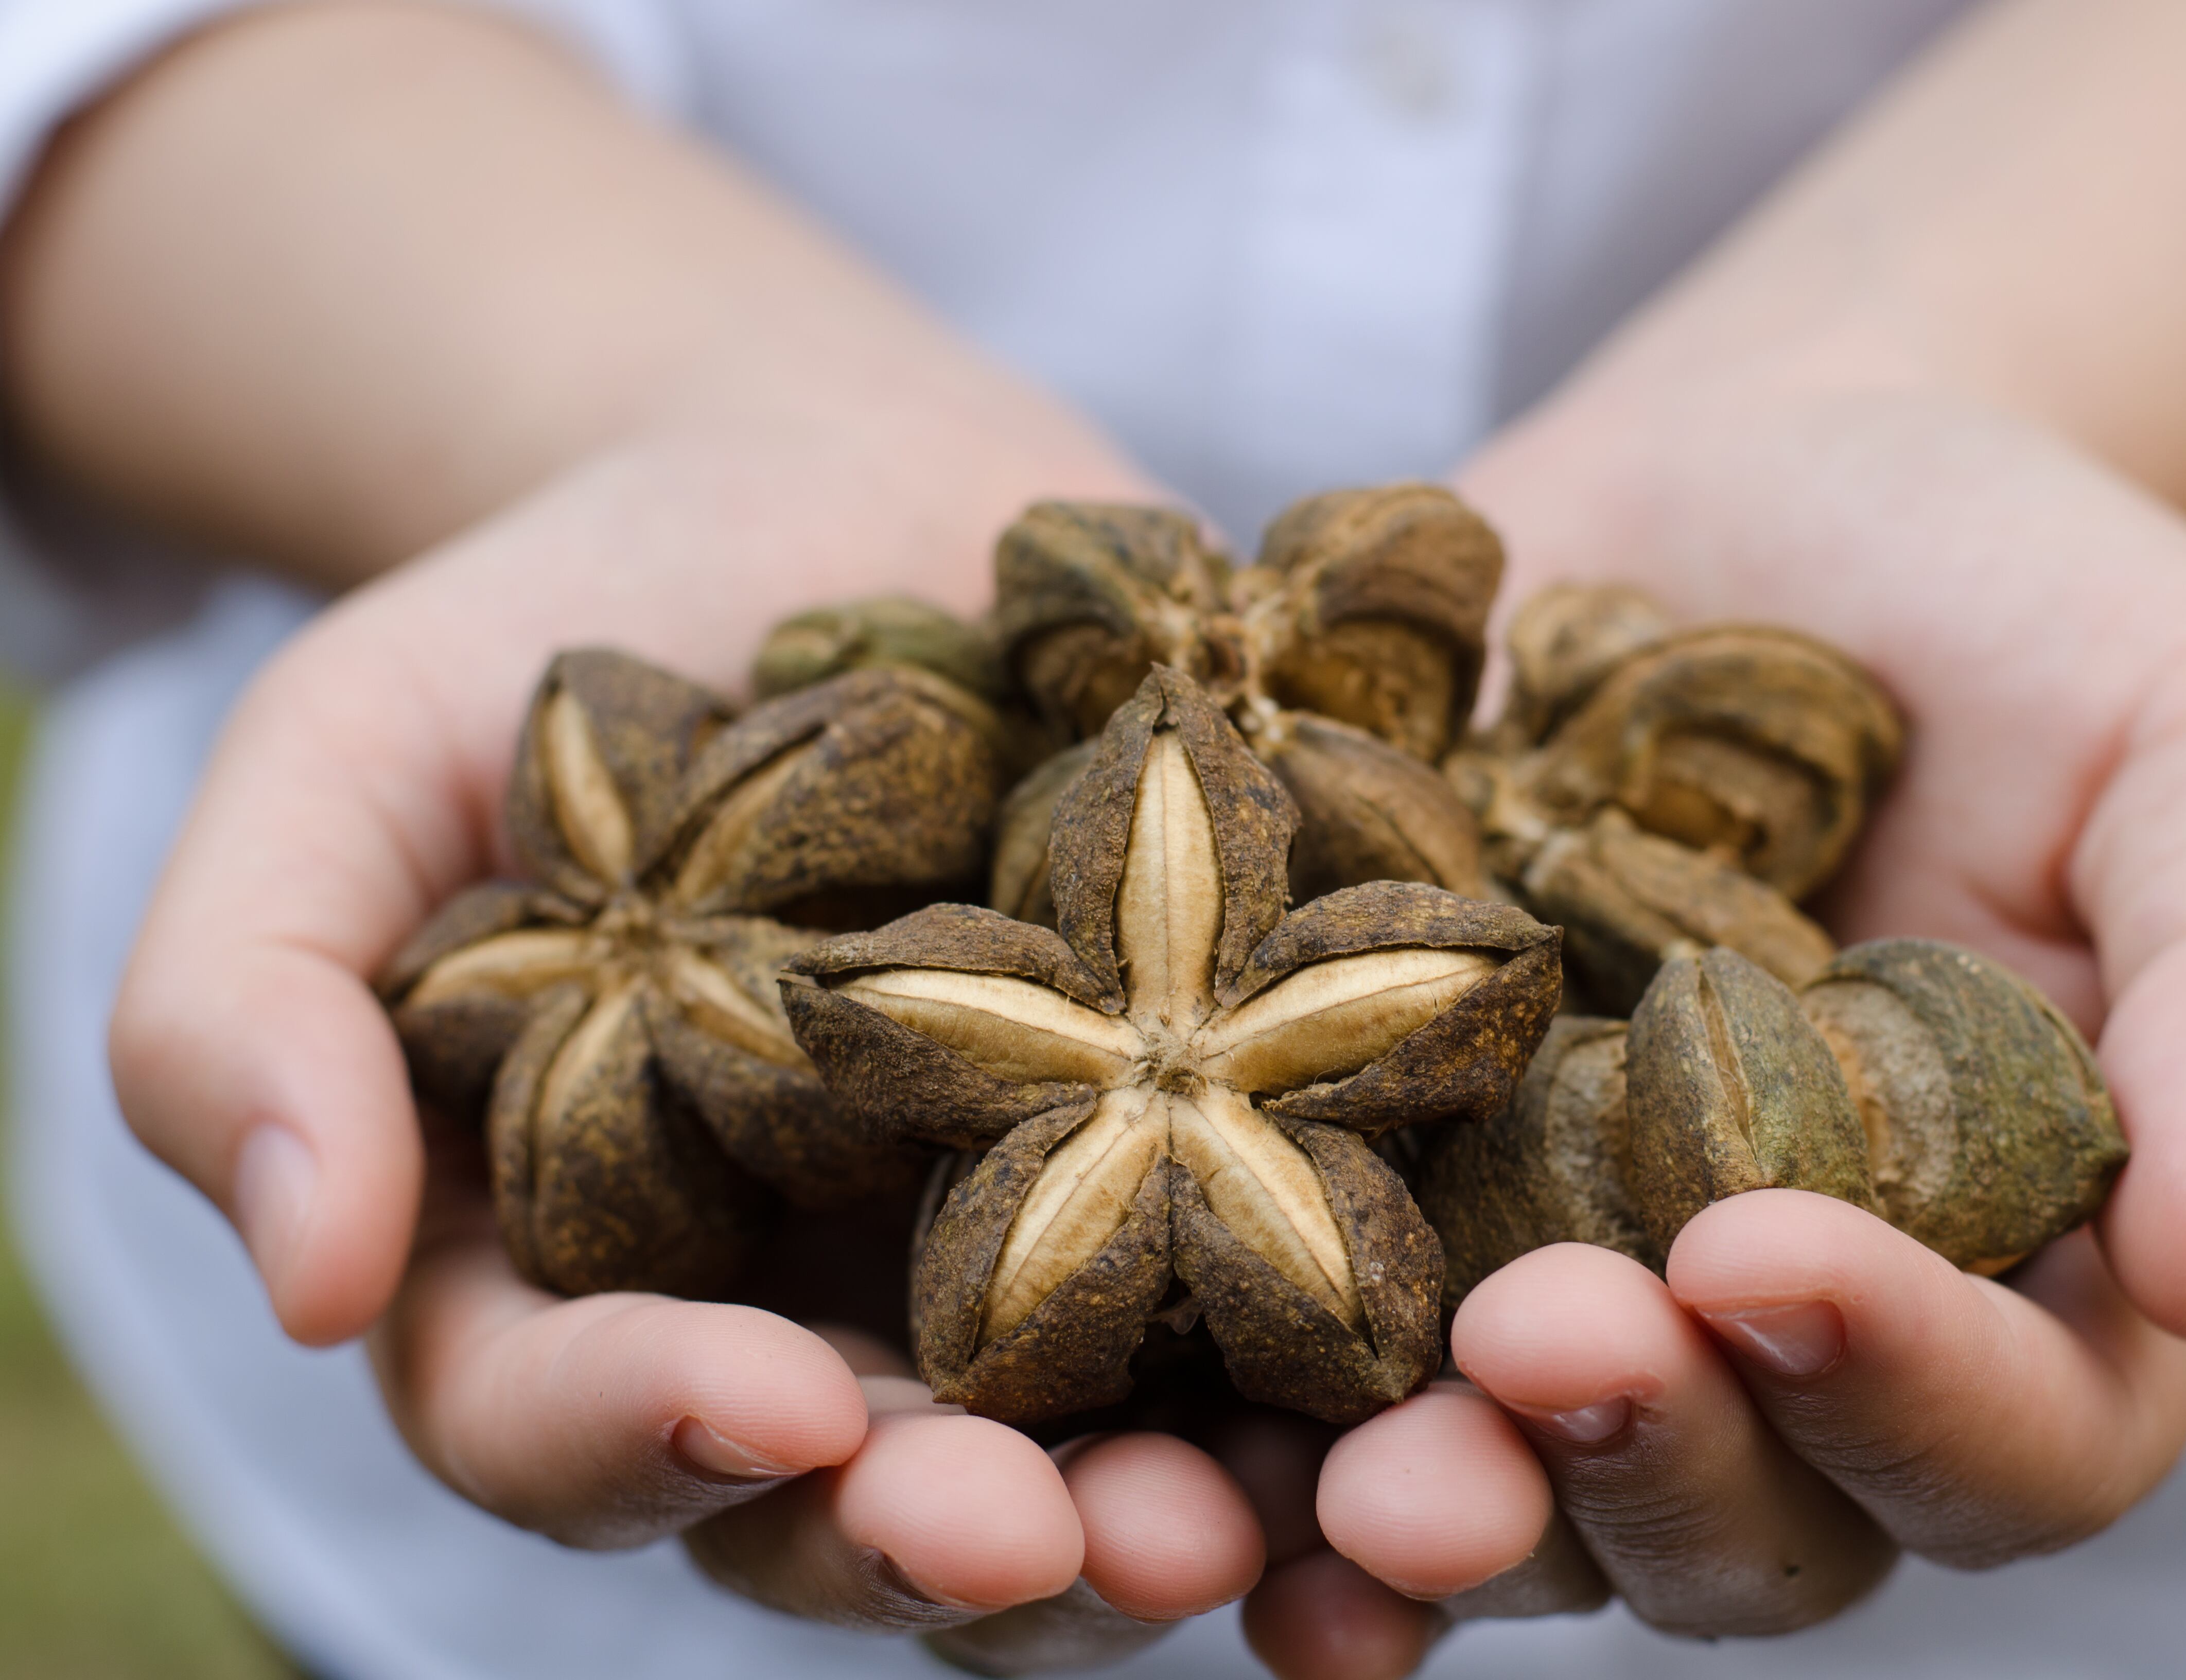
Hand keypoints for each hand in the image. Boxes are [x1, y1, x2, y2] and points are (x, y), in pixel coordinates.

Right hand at [105, 397, 1282, 1660]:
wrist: (807, 480)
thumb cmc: (542, 626)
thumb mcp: (338, 770)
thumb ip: (246, 1012)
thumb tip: (295, 1279)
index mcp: (573, 1263)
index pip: (572, 1423)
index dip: (648, 1440)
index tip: (760, 1407)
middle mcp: (796, 1304)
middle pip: (855, 1499)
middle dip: (944, 1543)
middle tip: (1043, 1542)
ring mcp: (1009, 1239)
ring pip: (1081, 1451)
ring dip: (1160, 1515)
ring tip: (1238, 1518)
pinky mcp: (1193, 1140)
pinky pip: (1273, 1287)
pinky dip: (1333, 1358)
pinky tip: (1411, 1372)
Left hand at [1255, 365, 2185, 1667]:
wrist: (1760, 477)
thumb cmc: (2028, 600)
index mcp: (2019, 1267)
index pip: (2010, 1436)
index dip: (1906, 1390)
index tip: (1772, 1249)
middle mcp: (1776, 1327)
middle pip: (1740, 1520)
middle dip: (1641, 1463)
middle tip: (1539, 1346)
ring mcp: (1556, 1267)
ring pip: (1510, 1491)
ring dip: (1425, 1509)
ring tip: (1342, 1466)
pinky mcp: (1368, 1176)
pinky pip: (1296, 1362)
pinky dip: (1233, 1432)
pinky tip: (1149, 1450)